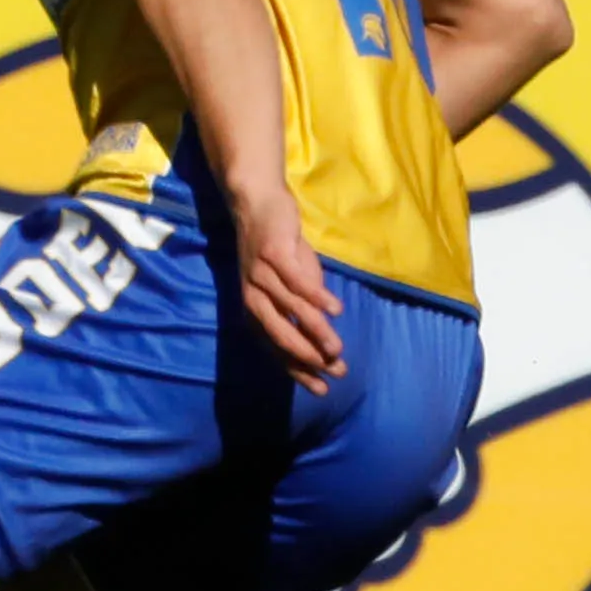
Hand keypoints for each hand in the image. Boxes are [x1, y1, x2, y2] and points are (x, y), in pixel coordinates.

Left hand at [230, 175, 344, 392]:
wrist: (257, 202)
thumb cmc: (277, 248)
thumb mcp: (289, 283)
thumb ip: (302, 308)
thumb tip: (324, 335)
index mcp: (254, 308)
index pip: (276, 347)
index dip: (299, 369)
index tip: (321, 388)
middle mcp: (253, 296)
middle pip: (280, 335)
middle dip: (308, 358)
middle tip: (335, 371)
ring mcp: (261, 275)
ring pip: (291, 310)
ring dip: (316, 331)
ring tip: (337, 349)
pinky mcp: (274, 254)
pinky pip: (297, 281)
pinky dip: (316, 297)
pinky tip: (336, 311)